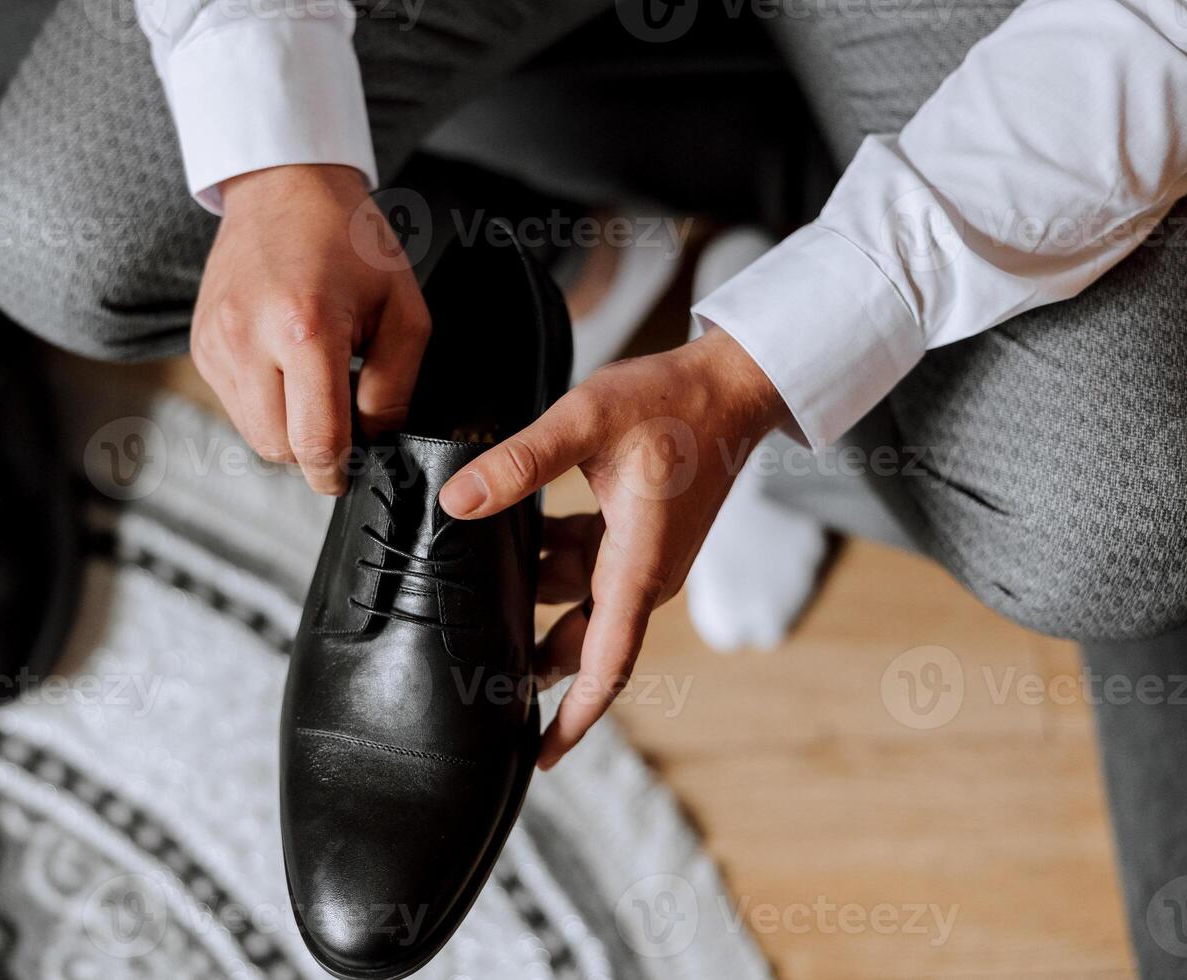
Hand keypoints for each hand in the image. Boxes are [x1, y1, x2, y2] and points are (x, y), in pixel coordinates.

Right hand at [192, 165, 430, 493]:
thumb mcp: (403, 309)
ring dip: (289, 428)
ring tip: (315, 381)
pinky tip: (286, 365)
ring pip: (254, 434)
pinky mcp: (199, 346)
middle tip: (344, 415)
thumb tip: (375, 441)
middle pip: (279, 448)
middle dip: (316, 450)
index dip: (339, 471)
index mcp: (305, 327)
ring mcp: (215, 344)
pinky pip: (236, 406)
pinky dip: (266, 404)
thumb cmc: (349, 240)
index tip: (355, 472)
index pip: (316, 440)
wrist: (283, 187)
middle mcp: (248, 338)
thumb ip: (396, 386)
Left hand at [438, 327, 789, 768]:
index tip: (539, 758)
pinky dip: (542, 562)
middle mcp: (640, 576)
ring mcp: (636, 559)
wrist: (729, 385)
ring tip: (466, 599)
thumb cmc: (673, 402)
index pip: (604, 664)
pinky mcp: (630, 537)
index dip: (572, 717)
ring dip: (529, 599)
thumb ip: (521, 462)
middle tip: (474, 686)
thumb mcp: (588, 421)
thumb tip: (456, 500)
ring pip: (571, 599)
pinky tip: (499, 542)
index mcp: (637, 568)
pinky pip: (578, 566)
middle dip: (532, 666)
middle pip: (580, 643)